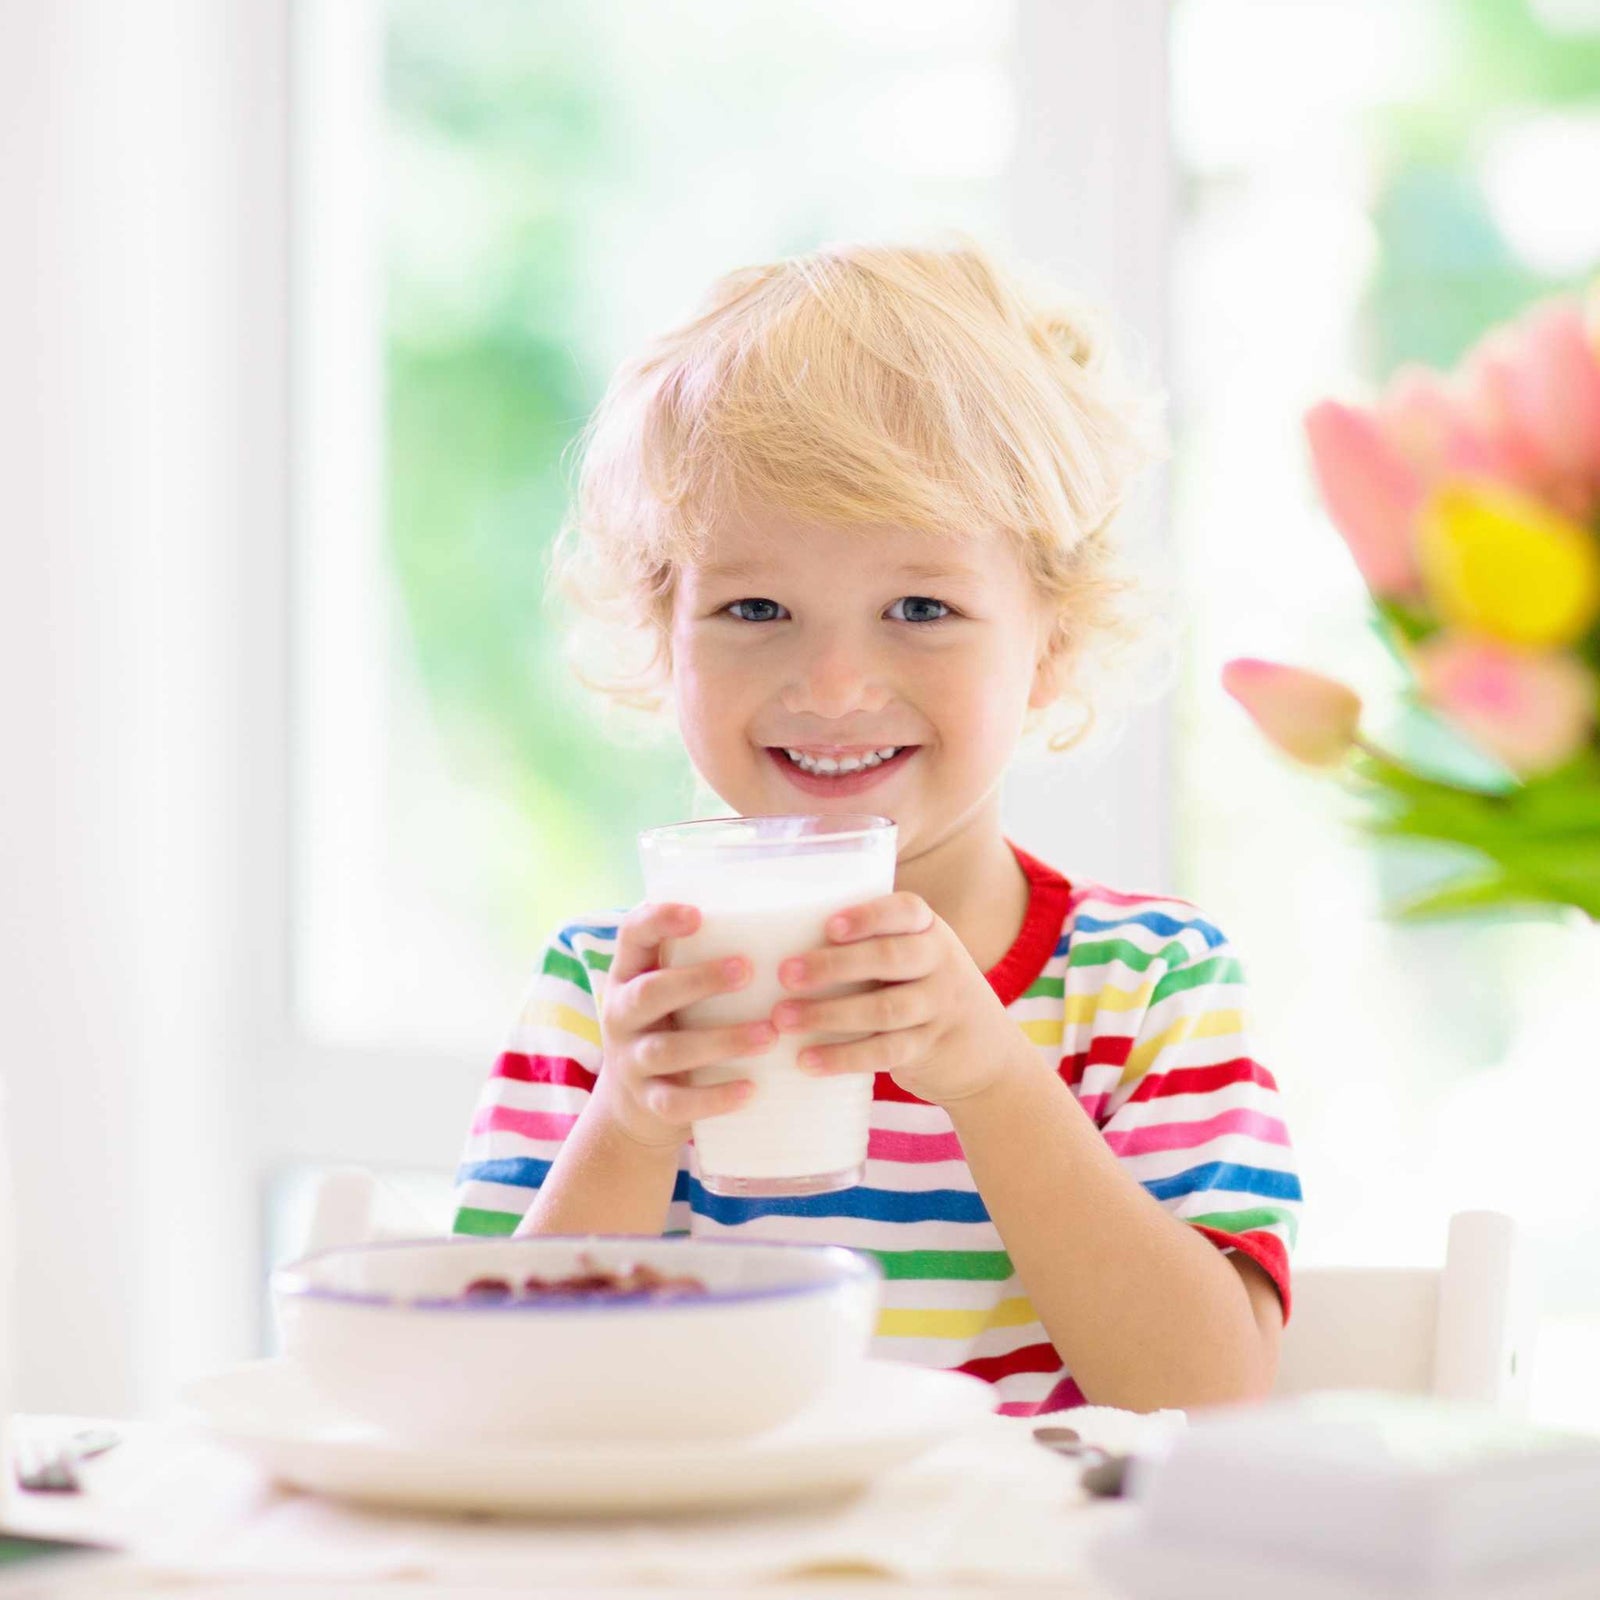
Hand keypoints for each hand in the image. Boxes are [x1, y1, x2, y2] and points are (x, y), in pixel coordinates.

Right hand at [596, 903, 776, 1149]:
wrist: (632, 1106)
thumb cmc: (671, 1027)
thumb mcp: (670, 992)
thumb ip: (698, 961)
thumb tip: (778, 918)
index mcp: (629, 975)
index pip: (632, 934)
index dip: (659, 920)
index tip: (698, 914)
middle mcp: (622, 1015)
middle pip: (650, 992)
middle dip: (699, 981)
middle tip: (748, 970)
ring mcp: (631, 1061)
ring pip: (667, 1050)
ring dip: (721, 1041)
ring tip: (768, 1035)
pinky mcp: (648, 1101)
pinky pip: (677, 1102)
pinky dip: (714, 1097)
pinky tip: (751, 1089)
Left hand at [770, 893, 1027, 1105]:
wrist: (986, 1053)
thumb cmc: (923, 990)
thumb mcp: (915, 958)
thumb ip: (871, 944)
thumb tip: (782, 932)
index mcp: (929, 930)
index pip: (906, 911)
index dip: (869, 916)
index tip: (830, 926)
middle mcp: (940, 963)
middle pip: (889, 959)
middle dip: (834, 965)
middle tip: (785, 974)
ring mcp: (939, 1007)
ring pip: (884, 1009)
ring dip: (828, 1014)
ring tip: (782, 1019)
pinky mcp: (930, 1048)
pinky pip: (885, 1052)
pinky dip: (844, 1057)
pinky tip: (807, 1060)